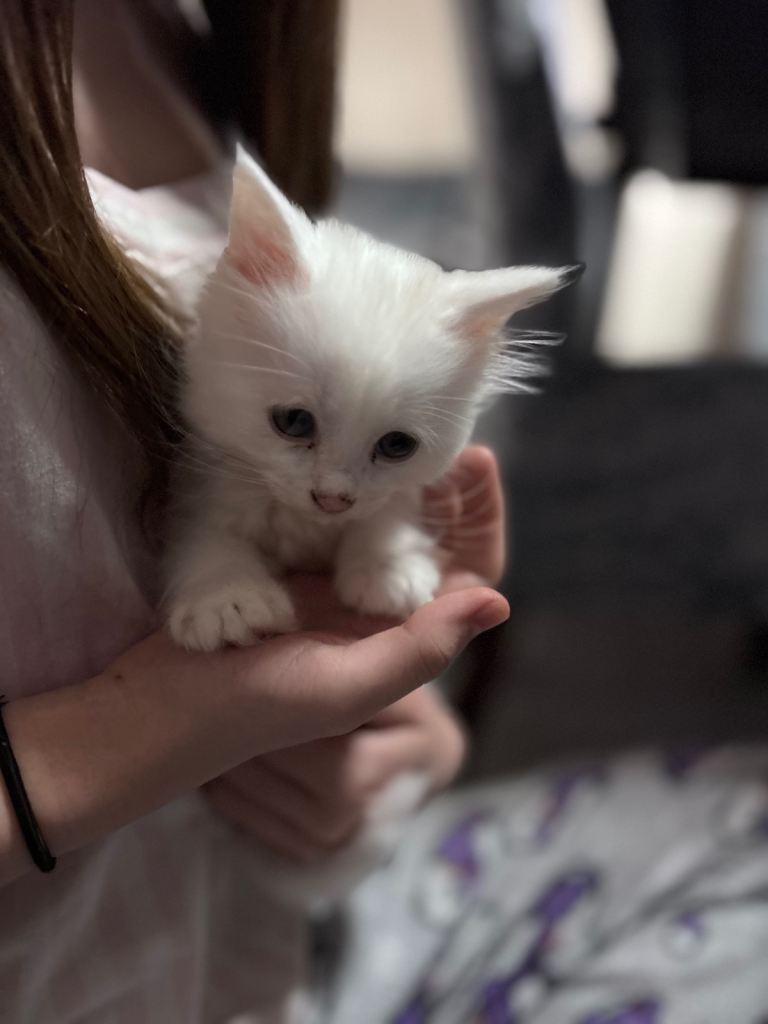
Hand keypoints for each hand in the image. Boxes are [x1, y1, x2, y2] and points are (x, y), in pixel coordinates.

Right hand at [205, 447, 504, 860]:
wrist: (160, 705)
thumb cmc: (256, 704)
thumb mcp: (349, 686)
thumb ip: (421, 649)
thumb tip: (498, 601)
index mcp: (395, 641)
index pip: (459, 576)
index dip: (476, 521)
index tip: (478, 460)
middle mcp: (368, 616)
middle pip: (421, 541)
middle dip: (438, 492)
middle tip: (444, 433)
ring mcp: (324, 592)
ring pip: (376, 528)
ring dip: (395, 485)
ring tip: (407, 436)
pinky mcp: (284, 574)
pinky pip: (326, 526)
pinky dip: (343, 492)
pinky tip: (346, 458)